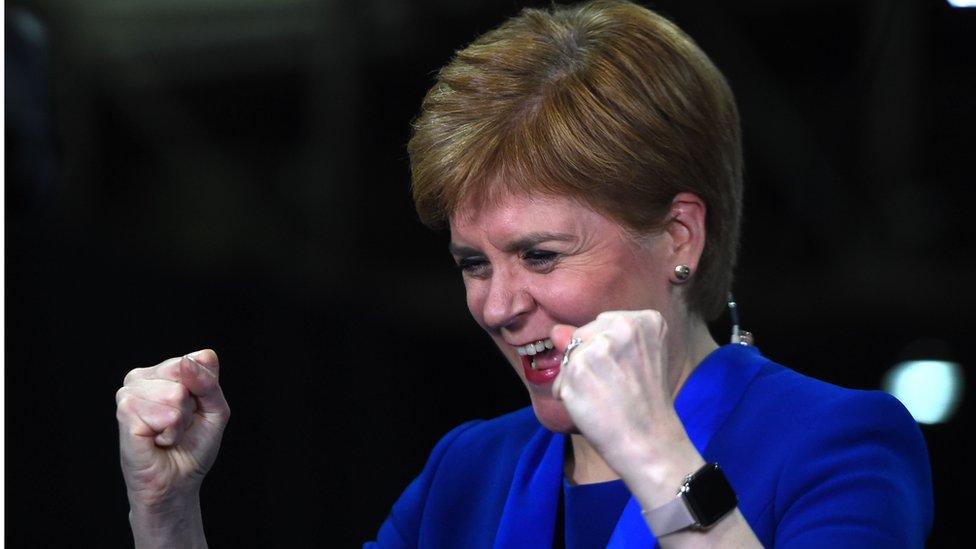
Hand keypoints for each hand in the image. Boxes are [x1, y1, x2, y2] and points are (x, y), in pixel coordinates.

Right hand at [116, 350, 229, 510]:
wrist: (177, 482)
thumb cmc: (193, 446)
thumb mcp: (215, 409)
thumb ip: (208, 382)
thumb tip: (186, 361)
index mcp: (162, 371)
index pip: (199, 359)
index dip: (206, 390)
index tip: (195, 410)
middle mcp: (141, 377)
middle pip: (185, 373)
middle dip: (192, 406)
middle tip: (179, 426)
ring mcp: (129, 395)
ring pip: (175, 393)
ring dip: (180, 422)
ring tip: (167, 434)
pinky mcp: (125, 414)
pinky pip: (165, 414)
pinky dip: (170, 432)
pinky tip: (158, 441)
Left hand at [551, 311, 684, 481]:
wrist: (649, 442)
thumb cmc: (643, 404)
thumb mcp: (632, 361)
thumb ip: (595, 339)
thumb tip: (555, 331)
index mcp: (646, 320)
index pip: (603, 324)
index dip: (608, 353)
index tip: (626, 373)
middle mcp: (623, 326)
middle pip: (583, 334)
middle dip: (589, 359)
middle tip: (615, 386)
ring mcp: (598, 346)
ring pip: (570, 355)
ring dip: (576, 378)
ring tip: (603, 396)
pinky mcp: (577, 367)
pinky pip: (560, 377)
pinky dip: (567, 394)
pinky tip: (591, 406)